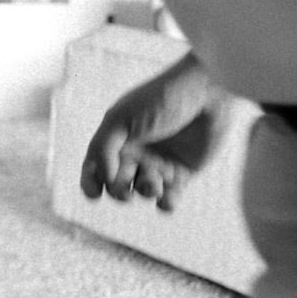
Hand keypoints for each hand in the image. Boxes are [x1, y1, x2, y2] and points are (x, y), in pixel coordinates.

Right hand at [82, 52, 231, 211]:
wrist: (206, 94)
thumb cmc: (159, 100)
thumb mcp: (120, 119)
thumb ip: (102, 149)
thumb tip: (103, 180)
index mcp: (116, 139)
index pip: (94, 167)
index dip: (90, 184)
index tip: (95, 194)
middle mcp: (135, 153)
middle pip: (117, 184)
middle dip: (118, 191)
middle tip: (125, 190)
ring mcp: (159, 164)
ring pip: (142, 192)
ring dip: (144, 192)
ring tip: (154, 184)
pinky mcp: (183, 174)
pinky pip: (169, 198)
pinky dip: (166, 204)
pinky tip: (168, 198)